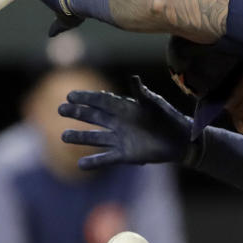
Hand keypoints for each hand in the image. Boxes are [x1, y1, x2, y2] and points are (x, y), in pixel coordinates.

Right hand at [59, 75, 192, 168]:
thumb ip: (143, 94)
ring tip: (63, 136)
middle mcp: (119, 122)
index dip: (86, 98)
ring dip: (80, 137)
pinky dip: (94, 162)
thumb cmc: (169, 118)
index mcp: (125, 107)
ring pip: (95, 137)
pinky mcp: (125, 155)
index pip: (101, 101)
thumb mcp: (155, 104)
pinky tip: (80, 164)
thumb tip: (134, 78)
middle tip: (61, 109)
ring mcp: (121, 139)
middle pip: (94, 117)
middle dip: (78, 113)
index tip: (70, 95)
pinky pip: (106, 158)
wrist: (181, 139)